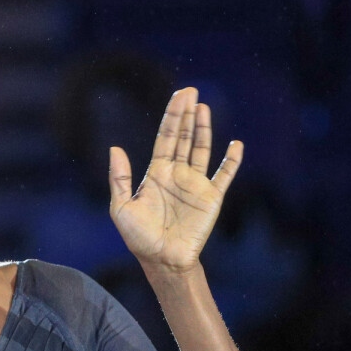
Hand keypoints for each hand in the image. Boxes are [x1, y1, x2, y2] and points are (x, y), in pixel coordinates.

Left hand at [108, 87, 241, 274]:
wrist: (161, 260)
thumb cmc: (138, 236)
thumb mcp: (121, 207)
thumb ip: (119, 177)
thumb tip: (115, 147)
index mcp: (156, 172)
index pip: (165, 137)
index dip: (172, 116)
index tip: (179, 96)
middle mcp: (177, 173)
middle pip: (183, 137)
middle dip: (186, 114)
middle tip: (191, 90)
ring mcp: (195, 184)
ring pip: (201, 149)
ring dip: (204, 129)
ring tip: (204, 107)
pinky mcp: (211, 197)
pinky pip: (224, 175)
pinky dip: (231, 161)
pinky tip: (236, 145)